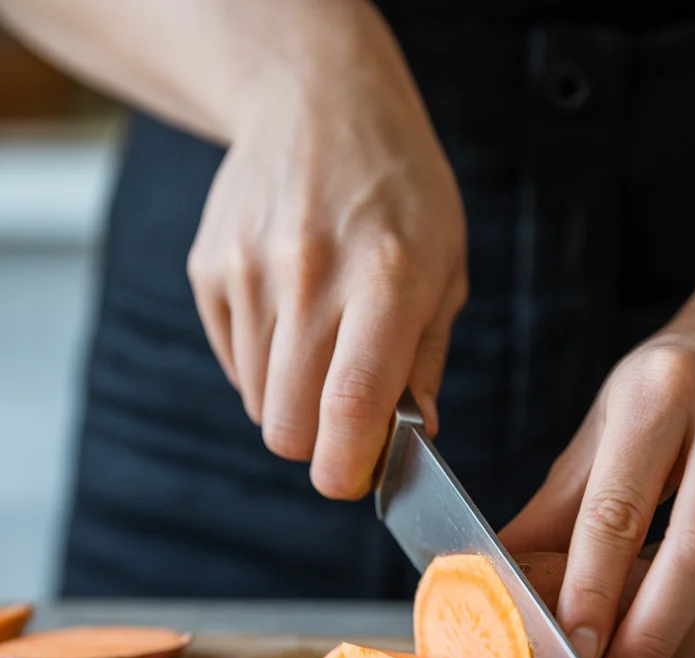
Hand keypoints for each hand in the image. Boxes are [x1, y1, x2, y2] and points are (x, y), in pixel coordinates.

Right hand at [187, 0, 466, 497]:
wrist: (317, 103)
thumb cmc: (399, 193)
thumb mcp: (445, 268)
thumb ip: (426, 361)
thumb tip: (415, 437)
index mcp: (385, 280)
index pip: (349, 404)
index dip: (346, 466)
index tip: (353, 479)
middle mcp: (309, 277)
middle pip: (288, 425)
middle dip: (318, 444)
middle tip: (346, 418)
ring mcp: (249, 272)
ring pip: (259, 403)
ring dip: (293, 399)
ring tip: (324, 343)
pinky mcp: (210, 270)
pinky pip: (233, 364)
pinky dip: (264, 365)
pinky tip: (290, 315)